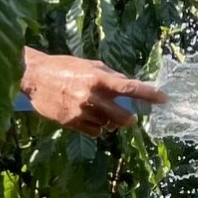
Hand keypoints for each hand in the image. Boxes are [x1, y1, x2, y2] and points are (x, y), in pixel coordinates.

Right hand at [21, 47, 163, 135]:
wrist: (33, 78)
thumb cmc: (64, 67)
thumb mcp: (89, 65)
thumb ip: (110, 75)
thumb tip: (129, 84)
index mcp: (98, 78)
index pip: (130, 88)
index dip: (149, 94)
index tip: (164, 99)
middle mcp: (92, 96)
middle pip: (123, 117)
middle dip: (129, 119)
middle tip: (130, 117)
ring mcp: (81, 111)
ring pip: (108, 125)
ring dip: (109, 121)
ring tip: (97, 111)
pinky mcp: (71, 123)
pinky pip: (95, 132)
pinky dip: (97, 128)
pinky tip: (87, 117)